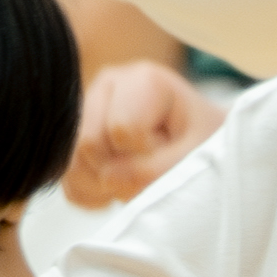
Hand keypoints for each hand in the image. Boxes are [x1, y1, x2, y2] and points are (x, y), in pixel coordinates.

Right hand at [62, 64, 232, 213]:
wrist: (204, 151)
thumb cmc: (207, 147)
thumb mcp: (197, 158)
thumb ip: (157, 170)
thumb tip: (108, 179)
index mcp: (142, 80)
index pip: (121, 129)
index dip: (146, 154)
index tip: (172, 150)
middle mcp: (108, 87)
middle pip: (89, 144)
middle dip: (121, 171)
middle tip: (155, 172)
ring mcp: (87, 111)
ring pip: (73, 163)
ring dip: (107, 187)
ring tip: (141, 181)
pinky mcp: (74, 139)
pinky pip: (69, 180)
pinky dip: (95, 196)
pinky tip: (123, 187)